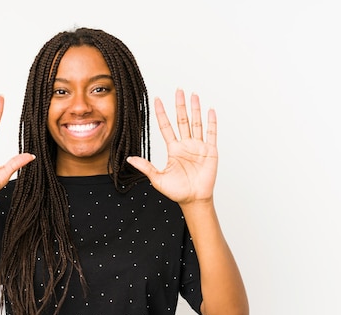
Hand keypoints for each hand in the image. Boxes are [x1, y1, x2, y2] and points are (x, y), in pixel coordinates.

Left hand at [128, 89, 217, 203]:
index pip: (166, 127)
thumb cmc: (177, 191)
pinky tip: (210, 110)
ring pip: (196, 123)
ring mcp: (198, 146)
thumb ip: (145, 167)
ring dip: (195, 109)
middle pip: (182, 120)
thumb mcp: (157, 178)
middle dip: (180, 105)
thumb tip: (129, 159)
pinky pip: (211, 133)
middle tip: (178, 90)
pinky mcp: (210, 151)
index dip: (161, 113)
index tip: (157, 100)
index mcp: (173, 149)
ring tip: (193, 95)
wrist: (193, 199)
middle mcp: (186, 145)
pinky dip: (211, 122)